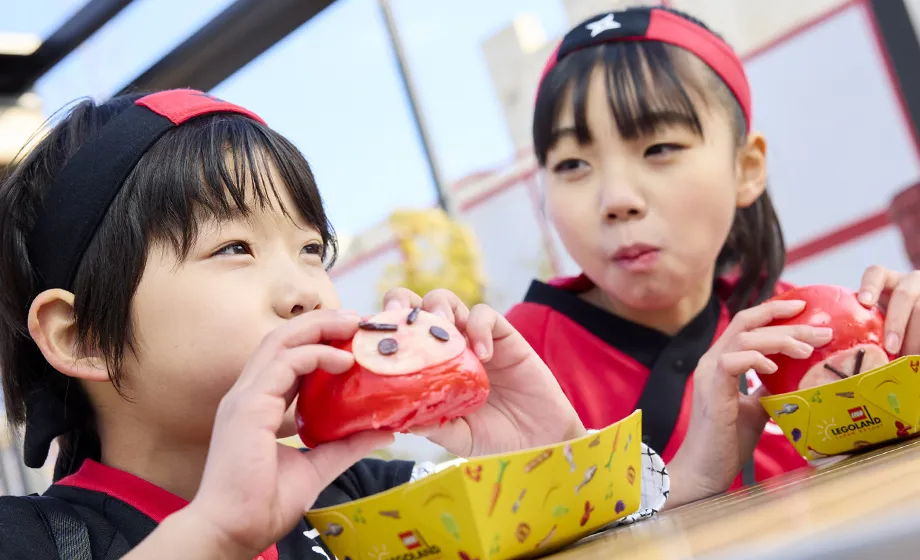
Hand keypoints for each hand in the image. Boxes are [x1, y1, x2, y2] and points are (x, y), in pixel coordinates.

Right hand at [179, 310, 393, 557]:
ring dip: (318, 328)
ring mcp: (245, 397)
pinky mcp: (248, 406)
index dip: (319, 341)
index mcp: (258, 403)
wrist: (233, 530)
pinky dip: (315, 355)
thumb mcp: (318, 466)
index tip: (353, 337)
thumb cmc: (263, 503)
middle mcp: (249, 393)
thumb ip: (346, 445)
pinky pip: (284, 364)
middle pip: (283, 339)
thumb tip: (383, 431)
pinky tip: (342, 360)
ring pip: (280, 341)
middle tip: (357, 319)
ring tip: (353, 325)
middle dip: (321, 323)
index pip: (288, 356)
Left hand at [382, 288, 584, 456]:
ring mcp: (473, 339)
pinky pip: (485, 315)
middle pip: (415, 307)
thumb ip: (433, 427)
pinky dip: (479, 327)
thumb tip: (396, 420)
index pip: (398, 335)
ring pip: (445, 300)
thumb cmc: (494, 439)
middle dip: (402, 306)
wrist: (539, 442)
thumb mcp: (456, 438)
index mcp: (428, 368)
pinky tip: (482, 355)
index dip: (383, 329)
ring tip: (441, 334)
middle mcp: (446, 348)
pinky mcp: (503, 336)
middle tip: (398, 322)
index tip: (370, 336)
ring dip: (437, 310)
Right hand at [668, 299, 831, 505]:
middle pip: (748, 324)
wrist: (704, 471)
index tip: (803, 306)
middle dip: (788, 322)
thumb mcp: (756, 408)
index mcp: (721, 361)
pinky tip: (774, 367)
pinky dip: (756, 359)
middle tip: (822, 328)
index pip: (746, 323)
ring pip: (744, 339)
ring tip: (808, 348)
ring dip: (780, 339)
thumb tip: (795, 375)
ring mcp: (709, 374)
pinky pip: (733, 362)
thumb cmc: (728, 442)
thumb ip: (767, 387)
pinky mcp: (712, 391)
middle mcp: (712, 361)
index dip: (773, 310)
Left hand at [858, 266, 919, 354]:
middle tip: (891, 348)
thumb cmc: (888, 322)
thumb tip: (851, 353)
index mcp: (886, 279)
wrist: (914, 320)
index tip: (864, 303)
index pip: (876, 273)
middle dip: (897, 323)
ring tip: (910, 357)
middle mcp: (910, 281)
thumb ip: (865, 324)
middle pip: (904, 296)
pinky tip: (917, 355)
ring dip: (915, 335)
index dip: (870, 286)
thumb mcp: (877, 317)